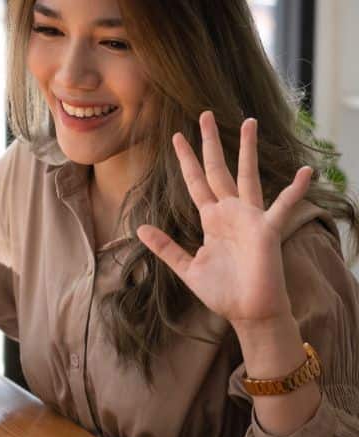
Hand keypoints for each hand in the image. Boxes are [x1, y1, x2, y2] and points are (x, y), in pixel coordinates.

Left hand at [137, 111, 311, 328]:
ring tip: (248, 121)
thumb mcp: (187, 268)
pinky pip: (283, 206)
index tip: (176, 137)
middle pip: (218, 169)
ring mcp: (250, 218)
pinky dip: (295, 190)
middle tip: (203, 114)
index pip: (195, 182)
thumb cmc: (222, 292)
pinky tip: (306, 171)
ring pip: (247, 175)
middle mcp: (230, 213)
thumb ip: (166, 248)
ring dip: (247, 149)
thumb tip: (140, 229)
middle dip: (210, 143)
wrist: (248, 313)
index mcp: (211, 220)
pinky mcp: (266, 230)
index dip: (186, 160)